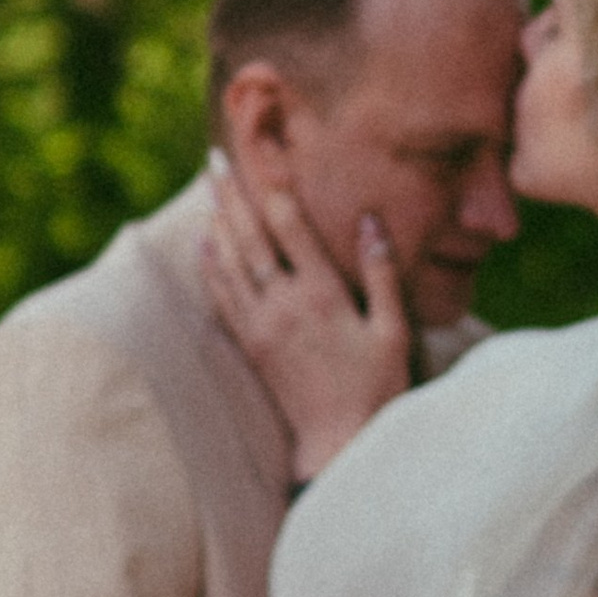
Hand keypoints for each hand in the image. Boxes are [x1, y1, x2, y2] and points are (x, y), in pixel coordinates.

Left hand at [201, 152, 411, 470]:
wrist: (339, 442)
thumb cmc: (377, 387)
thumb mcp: (393, 329)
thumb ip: (381, 274)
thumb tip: (370, 222)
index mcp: (323, 294)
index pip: (291, 226)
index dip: (274, 186)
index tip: (261, 154)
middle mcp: (285, 304)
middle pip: (251, 237)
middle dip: (231, 194)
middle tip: (214, 159)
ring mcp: (262, 325)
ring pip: (230, 263)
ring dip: (217, 222)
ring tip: (208, 190)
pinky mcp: (251, 345)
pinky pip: (223, 298)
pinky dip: (211, 267)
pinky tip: (204, 246)